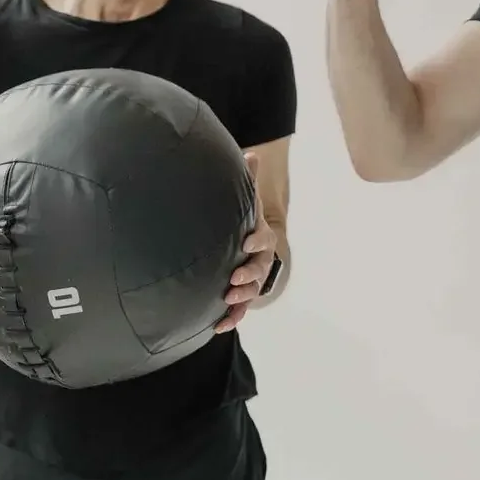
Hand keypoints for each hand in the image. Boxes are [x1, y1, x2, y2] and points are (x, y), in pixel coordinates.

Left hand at [216, 151, 277, 333]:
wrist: (239, 244)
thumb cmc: (241, 221)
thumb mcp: (245, 200)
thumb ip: (247, 180)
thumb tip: (250, 153)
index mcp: (259, 238)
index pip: (262, 239)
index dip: (256, 241)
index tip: (245, 243)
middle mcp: (257, 260)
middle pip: (260, 270)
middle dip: (248, 275)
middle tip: (232, 277)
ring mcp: (249, 279)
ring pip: (252, 291)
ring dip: (242, 297)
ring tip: (226, 299)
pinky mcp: (239, 295)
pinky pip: (239, 310)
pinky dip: (231, 318)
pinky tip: (217, 326)